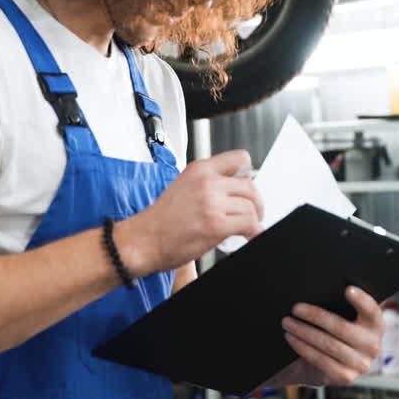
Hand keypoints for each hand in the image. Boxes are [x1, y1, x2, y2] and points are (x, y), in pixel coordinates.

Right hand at [121, 150, 262, 274]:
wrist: (143, 240)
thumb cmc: (160, 219)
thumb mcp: (184, 186)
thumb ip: (208, 182)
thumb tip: (233, 188)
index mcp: (200, 169)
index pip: (240, 159)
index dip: (248, 175)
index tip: (247, 187)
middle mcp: (207, 182)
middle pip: (250, 186)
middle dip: (255, 202)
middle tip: (252, 212)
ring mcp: (212, 202)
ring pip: (251, 206)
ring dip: (253, 219)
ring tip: (246, 227)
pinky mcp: (216, 224)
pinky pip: (249, 223)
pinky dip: (254, 231)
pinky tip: (248, 235)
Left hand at [280, 286, 383, 384]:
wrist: (322, 366)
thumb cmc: (330, 333)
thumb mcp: (340, 318)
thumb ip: (339, 306)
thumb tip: (317, 290)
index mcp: (375, 325)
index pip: (372, 310)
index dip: (362, 300)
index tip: (347, 289)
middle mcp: (373, 346)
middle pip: (342, 327)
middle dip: (315, 316)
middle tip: (295, 308)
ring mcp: (361, 364)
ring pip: (329, 344)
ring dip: (304, 332)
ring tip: (287, 322)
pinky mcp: (346, 377)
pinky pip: (321, 360)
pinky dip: (303, 348)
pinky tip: (292, 339)